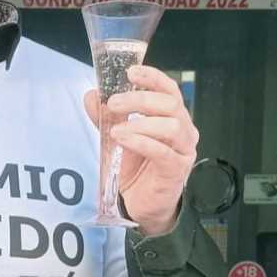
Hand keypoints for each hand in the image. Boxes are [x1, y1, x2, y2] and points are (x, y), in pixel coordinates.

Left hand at [83, 64, 198, 235]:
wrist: (140, 204)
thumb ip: (106, 117)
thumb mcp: (117, 137)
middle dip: (139, 99)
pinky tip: (123, 140)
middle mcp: (184, 130)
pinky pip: (162, 152)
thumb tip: (92, 95)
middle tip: (113, 104)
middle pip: (169, 104)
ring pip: (171, 126)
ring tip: (116, 130)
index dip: (152, 78)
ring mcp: (184, 150)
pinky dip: (141, 142)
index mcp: (172, 117)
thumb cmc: (135, 167)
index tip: (130, 72)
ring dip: (140, 123)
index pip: (169, 89)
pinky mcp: (177, 170)